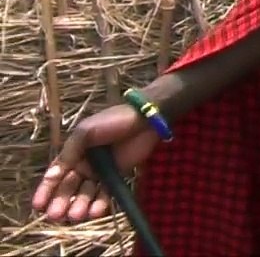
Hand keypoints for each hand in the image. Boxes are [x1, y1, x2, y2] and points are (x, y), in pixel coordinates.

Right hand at [31, 104, 160, 222]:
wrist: (144, 120)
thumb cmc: (112, 121)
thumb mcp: (85, 132)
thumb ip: (70, 152)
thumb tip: (53, 174)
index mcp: (74, 152)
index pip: (56, 174)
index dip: (46, 190)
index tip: (38, 206)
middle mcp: (85, 163)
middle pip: (70, 186)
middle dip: (62, 201)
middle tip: (56, 216)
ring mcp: (101, 171)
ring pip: (86, 192)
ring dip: (80, 205)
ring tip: (76, 216)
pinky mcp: (117, 175)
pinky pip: (105, 192)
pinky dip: (100, 203)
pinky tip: (95, 212)